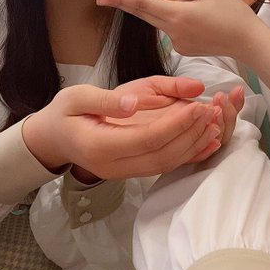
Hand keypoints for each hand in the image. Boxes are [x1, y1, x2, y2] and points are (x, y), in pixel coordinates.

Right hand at [22, 78, 222, 179]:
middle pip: (162, 155)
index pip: (148, 138)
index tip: (196, 104)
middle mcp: (113, 166)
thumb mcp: (77, 96)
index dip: (176, 123)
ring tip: (216, 122)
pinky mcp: (132, 171)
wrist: (53, 138)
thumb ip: (107, 99)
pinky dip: (189, 154)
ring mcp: (123, 172)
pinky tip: (208, 140)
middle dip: (191, 134)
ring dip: (194, 144)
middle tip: (212, 111)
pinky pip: (164, 165)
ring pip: (166, 164)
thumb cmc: (64, 113)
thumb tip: (135, 103)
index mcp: (99, 146)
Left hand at [97, 0, 262, 60]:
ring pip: (168, 17)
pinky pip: (177, 27)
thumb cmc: (232, 13)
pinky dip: (185, 20)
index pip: (142, 4)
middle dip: (131, 4)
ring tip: (207, 12)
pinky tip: (206, 23)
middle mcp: (173, 32)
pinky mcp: (185, 49)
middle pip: (147, 13)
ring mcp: (178, 43)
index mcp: (177, 15)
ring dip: (178, 9)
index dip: (120, 0)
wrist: (249, 42)